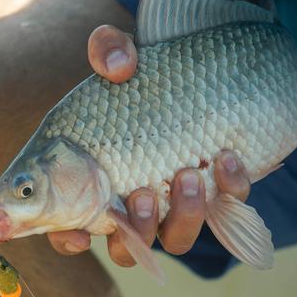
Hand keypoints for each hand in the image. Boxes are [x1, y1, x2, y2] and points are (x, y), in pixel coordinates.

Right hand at [47, 26, 250, 264]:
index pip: (69, 228)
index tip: (82, 236)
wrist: (193, 69)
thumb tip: (118, 67)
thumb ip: (107, 50)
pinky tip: (227, 157)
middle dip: (136, 231)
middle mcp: (129, 202)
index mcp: (92, 182)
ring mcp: (173, 202)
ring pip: (174, 240)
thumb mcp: (117, 53)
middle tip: (143, 195)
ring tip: (188, 174)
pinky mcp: (212, 192)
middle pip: (125, 247)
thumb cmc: (140, 72)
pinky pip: (223, 210)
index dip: (70, 240)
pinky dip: (227, 191)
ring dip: (182, 218)